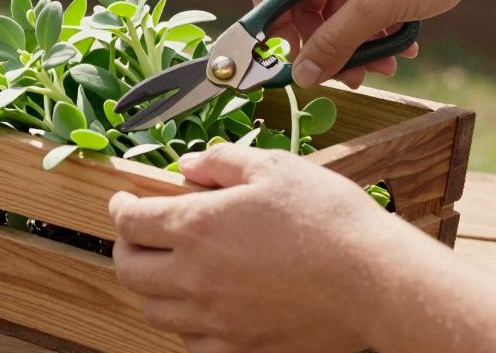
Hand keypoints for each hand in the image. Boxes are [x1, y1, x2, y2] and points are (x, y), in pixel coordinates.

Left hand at [108, 144, 409, 352]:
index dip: (120, 207)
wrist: (375, 280)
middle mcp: (195, 277)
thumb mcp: (274, 168)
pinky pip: (191, 342)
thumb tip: (187, 166)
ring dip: (151, 287)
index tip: (124, 201)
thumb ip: (221, 162)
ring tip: (167, 269)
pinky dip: (185, 323)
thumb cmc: (328, 218)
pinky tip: (202, 306)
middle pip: (129, 270)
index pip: (130, 220)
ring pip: (154, 311)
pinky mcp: (241, 349)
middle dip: (125, 248)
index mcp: (196, 227)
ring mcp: (216, 320)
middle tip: (137, 236)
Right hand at [251, 0, 495, 87]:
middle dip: (324, 44)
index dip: (272, 27)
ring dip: (354, 45)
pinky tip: (401, 51)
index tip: (285, 61)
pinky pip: (365, 10)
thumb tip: (302, 76)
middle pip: (305, 7)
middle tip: (342, 76)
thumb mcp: (373, 9)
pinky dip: (377, 33)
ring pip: (339, 13)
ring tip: (381, 69)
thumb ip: (332, 44)